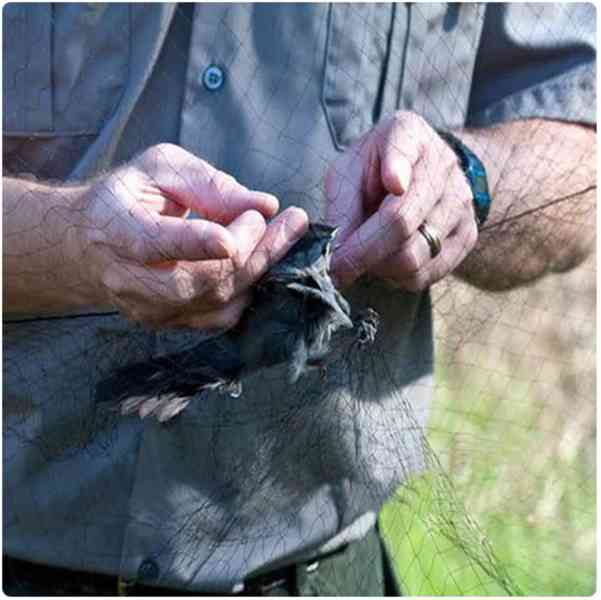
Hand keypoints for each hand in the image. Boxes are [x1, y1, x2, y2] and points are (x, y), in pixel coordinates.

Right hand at [70, 143, 307, 328]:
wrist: (87, 246)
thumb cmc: (129, 197)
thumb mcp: (160, 168)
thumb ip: (208, 184)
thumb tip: (264, 205)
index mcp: (118, 231)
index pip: (155, 243)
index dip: (199, 241)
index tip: (247, 226)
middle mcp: (130, 280)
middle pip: (201, 280)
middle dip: (254, 251)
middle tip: (292, 222)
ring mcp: (150, 310)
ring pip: (218, 301)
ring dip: (260, 268)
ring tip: (285, 236)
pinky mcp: (170, 324)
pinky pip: (221, 316)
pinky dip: (249, 289)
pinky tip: (262, 261)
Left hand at [326, 112, 477, 290]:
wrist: (419, 178)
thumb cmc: (372, 174)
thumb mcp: (348, 174)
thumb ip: (340, 206)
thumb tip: (335, 252)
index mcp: (407, 134)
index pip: (404, 150)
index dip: (398, 167)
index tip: (394, 184)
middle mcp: (442, 164)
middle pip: (401, 221)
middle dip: (360, 252)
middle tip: (336, 267)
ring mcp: (460, 201)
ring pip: (413, 255)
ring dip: (378, 267)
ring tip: (365, 257)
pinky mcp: (466, 235)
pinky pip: (426, 274)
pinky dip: (398, 278)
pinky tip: (387, 262)